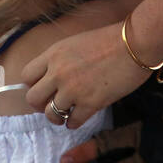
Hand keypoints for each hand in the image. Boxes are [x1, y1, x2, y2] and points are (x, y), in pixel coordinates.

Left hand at [23, 22, 150, 129]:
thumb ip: (61, 59)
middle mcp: (58, 72)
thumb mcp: (76, 42)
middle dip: (40, 104)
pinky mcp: (90, 103)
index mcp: (54, 54)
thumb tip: (53, 76)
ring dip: (57, 117)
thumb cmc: (111, 40)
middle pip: (33, 98)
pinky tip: (79, 118)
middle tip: (50, 104)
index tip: (43, 88)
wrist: (135, 44)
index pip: (27, 75)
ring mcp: (73, 89)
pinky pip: (72, 122)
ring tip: (65, 115)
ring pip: (50, 114)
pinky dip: (74, 123)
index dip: (33, 84)